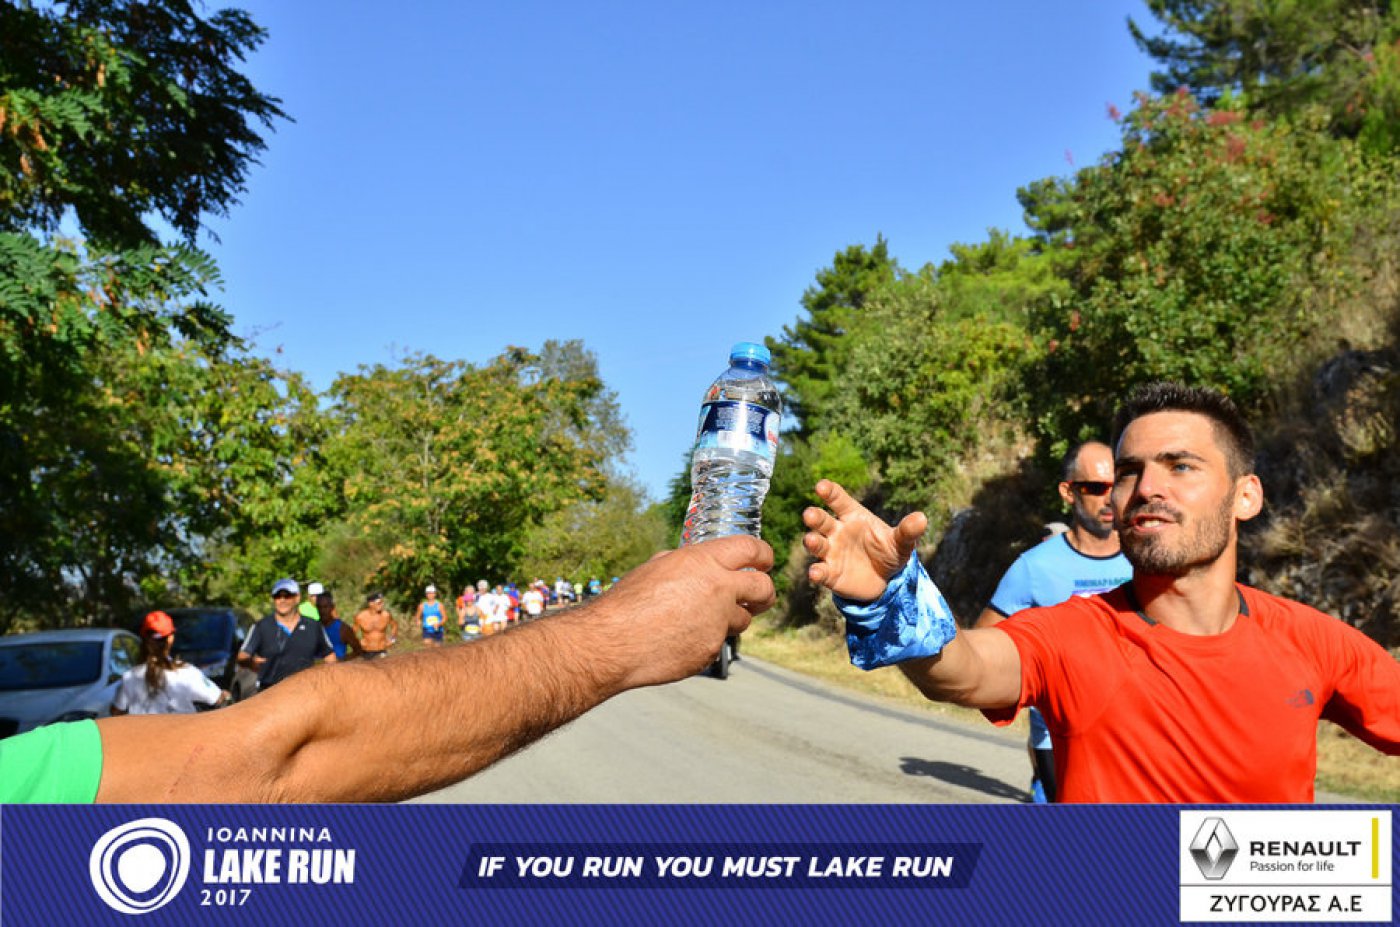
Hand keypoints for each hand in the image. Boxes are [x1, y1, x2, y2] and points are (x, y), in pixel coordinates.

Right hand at [588, 534, 774, 690]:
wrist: (614, 642)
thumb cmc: (629, 602)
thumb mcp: (658, 567)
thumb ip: (688, 563)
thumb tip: (701, 564)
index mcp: (704, 561)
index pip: (753, 549)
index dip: (764, 555)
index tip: (765, 561)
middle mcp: (718, 589)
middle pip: (764, 588)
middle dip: (764, 592)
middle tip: (758, 596)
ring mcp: (718, 622)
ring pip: (743, 620)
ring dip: (731, 619)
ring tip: (701, 620)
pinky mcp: (712, 649)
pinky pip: (718, 642)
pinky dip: (706, 640)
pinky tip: (681, 639)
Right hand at [802, 479, 927, 601]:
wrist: (885, 581)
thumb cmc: (889, 552)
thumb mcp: (902, 542)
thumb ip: (908, 530)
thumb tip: (922, 518)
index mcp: (853, 516)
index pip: (838, 499)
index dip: (829, 491)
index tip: (821, 486)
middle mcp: (837, 531)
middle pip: (821, 520)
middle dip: (814, 516)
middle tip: (809, 514)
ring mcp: (831, 552)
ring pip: (816, 543)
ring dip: (811, 541)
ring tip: (812, 540)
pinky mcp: (830, 574)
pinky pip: (820, 571)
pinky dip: (816, 572)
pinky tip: (815, 573)